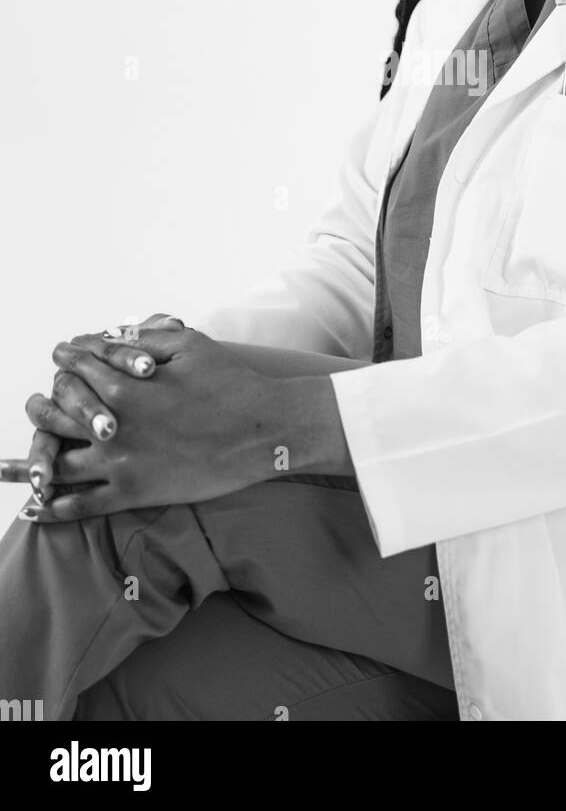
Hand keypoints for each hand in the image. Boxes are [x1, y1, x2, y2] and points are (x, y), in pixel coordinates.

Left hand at [6, 325, 352, 521]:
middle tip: (35, 404)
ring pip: (58, 462)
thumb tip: (107, 336)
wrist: (263, 429)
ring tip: (22, 463)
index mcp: (124, 385)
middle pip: (55, 415)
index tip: (60, 357)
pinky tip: (38, 507)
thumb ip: (142, 340)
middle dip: (40, 406)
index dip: (66, 360)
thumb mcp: (188, 345)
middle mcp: (113, 425)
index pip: (77, 369)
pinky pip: (82, 504)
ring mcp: (121, 462)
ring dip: (34, 460)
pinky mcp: (136, 492)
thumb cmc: (230, 382)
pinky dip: (54, 507)